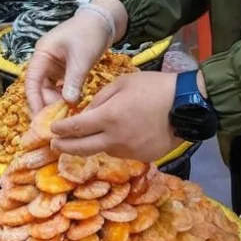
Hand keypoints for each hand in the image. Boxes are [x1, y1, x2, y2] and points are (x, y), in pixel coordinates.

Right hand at [25, 8, 108, 113]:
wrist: (103, 20)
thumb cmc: (89, 33)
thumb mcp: (81, 58)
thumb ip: (73, 80)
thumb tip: (68, 103)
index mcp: (42, 53)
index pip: (31, 81)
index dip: (33, 100)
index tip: (39, 118)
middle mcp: (45, 60)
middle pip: (39, 87)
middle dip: (47, 104)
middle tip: (56, 121)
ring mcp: (55, 64)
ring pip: (50, 88)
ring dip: (56, 101)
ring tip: (66, 116)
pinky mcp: (65, 68)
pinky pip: (60, 86)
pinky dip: (65, 96)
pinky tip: (72, 106)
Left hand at [50, 72, 177, 162]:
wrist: (187, 104)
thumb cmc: (154, 87)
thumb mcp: (122, 83)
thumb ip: (100, 99)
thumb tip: (86, 113)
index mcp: (108, 118)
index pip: (76, 128)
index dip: (61, 130)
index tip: (52, 130)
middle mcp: (115, 139)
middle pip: (82, 149)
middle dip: (66, 147)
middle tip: (56, 144)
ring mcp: (130, 152)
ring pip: (104, 150)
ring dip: (95, 143)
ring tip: (92, 134)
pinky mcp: (143, 158)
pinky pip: (122, 152)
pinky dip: (116, 144)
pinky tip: (122, 134)